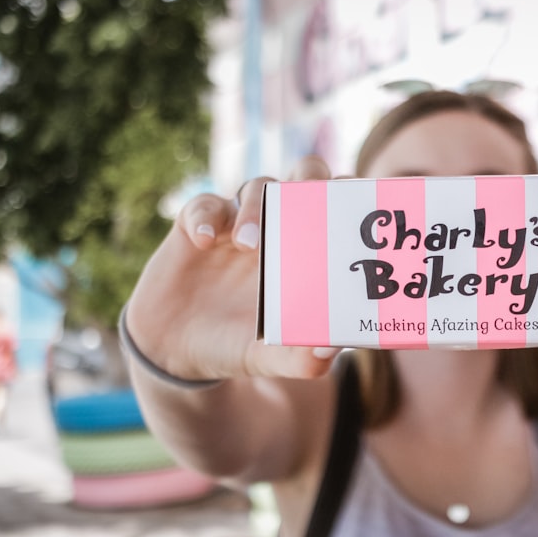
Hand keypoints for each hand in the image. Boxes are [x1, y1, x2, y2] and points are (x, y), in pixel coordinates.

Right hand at [125, 156, 339, 381]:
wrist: (180, 351)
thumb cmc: (239, 345)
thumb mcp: (270, 358)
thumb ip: (300, 359)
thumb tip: (330, 350)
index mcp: (309, 251)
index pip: (339, 207)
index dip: (352, 194)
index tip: (357, 203)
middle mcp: (279, 228)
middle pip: (304, 177)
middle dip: (311, 179)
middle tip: (308, 198)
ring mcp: (238, 223)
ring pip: (257, 187)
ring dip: (257, 207)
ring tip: (248, 244)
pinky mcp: (197, 227)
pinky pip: (204, 206)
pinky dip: (205, 216)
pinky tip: (203, 241)